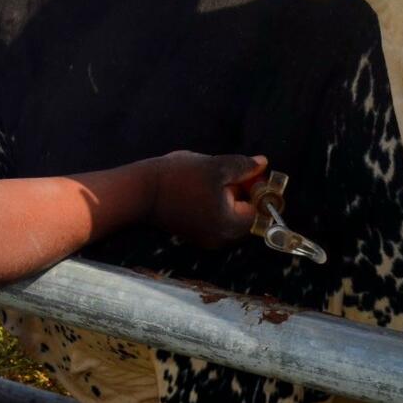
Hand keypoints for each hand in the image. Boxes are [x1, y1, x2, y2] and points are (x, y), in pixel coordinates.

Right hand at [148, 151, 267, 248]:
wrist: (139, 191)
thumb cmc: (180, 178)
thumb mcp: (216, 166)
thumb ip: (243, 166)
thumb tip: (263, 163)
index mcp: (231, 225)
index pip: (259, 210)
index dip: (256, 189)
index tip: (246, 172)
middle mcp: (220, 238)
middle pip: (244, 215)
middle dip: (241, 192)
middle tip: (228, 171)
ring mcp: (204, 238)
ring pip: (227, 215)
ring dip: (226, 196)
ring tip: (211, 176)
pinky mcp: (191, 233)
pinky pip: (212, 218)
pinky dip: (212, 203)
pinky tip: (199, 186)